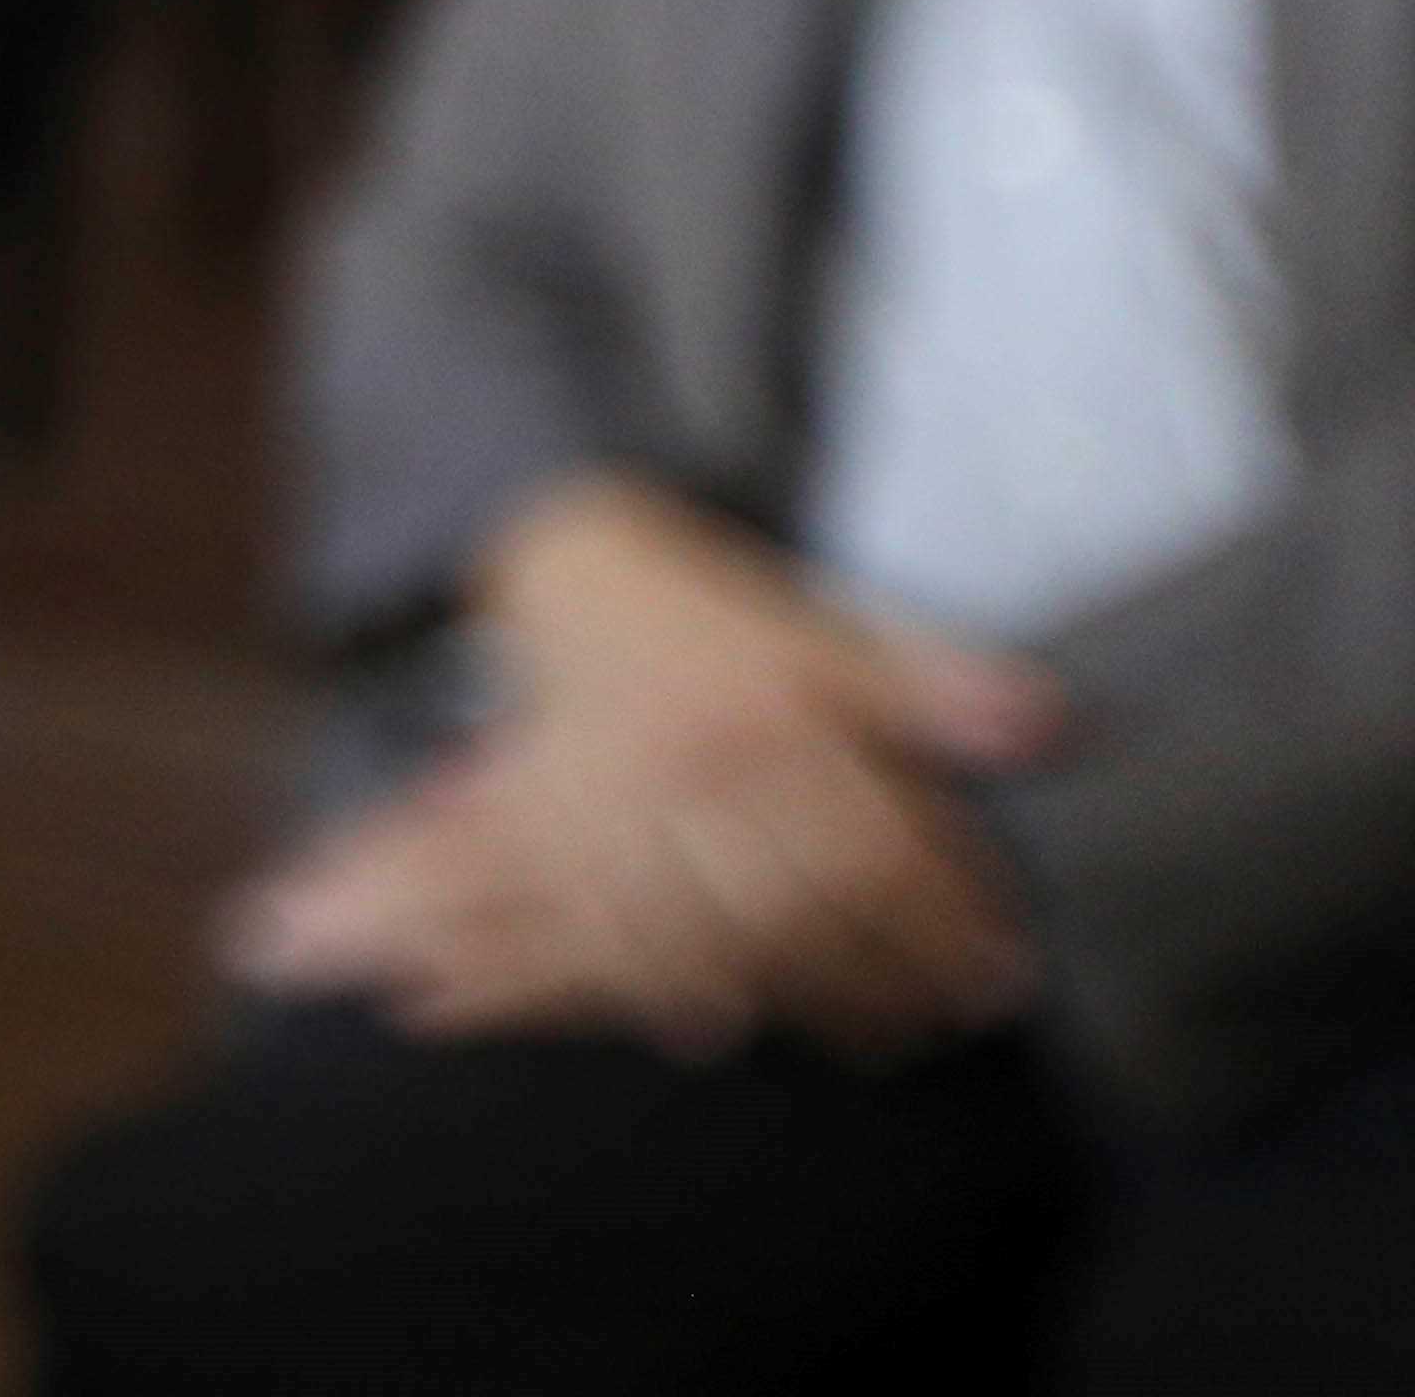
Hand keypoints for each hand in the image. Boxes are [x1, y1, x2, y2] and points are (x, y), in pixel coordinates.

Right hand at [229, 479, 1067, 1057]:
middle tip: (950, 1016)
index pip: (876, 841)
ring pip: (716, 930)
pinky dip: (666, 987)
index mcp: (767, 709)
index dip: (949, 915)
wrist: (555, 560)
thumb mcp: (824, 630)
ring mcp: (621, 804)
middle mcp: (696, 763)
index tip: (1002, 963)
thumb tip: (1042, 727)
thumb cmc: (695, 613)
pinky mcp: (561, 832)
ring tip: (872, 1035)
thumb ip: (936, 684)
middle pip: (803, 903)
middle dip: (887, 975)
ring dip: (799, 995)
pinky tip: (717, 1021)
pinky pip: (613, 930)